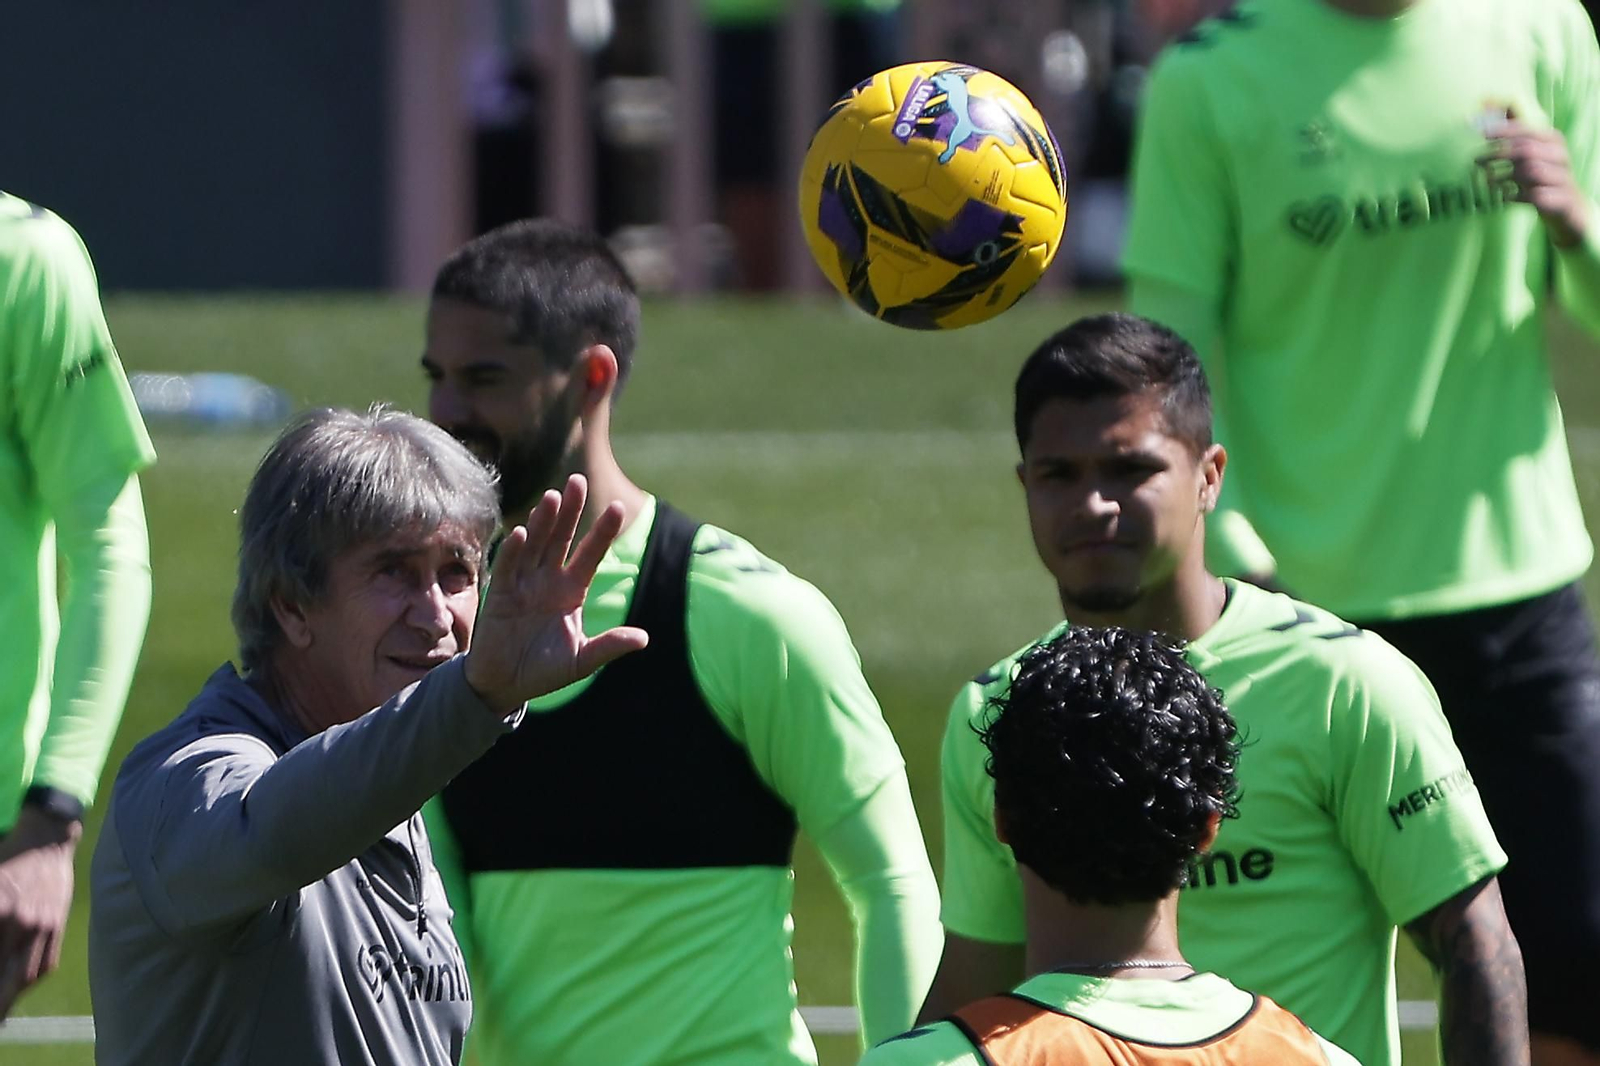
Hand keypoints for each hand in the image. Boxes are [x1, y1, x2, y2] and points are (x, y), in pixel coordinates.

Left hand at [0, 808, 80, 1018]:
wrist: (46, 841)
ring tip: (1, 1011)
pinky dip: (30, 980)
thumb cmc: (7, 861)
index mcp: (1, 909)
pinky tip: (19, 987)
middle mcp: (20, 922)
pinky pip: (45, 963)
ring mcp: (42, 925)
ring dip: (10, 996)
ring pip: (26, 975)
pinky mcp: (57, 925)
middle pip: (6, 974)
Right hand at [463, 474, 647, 712]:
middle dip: (570, 512)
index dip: (602, 532)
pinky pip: (508, 568)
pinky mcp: (500, 595)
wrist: (505, 686)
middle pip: (561, 539)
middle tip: (578, 481)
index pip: (590, 555)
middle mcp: (548, 580)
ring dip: (542, 522)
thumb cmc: (544, 672)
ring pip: (535, 546)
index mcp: (572, 590)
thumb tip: (644, 638)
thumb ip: (609, 646)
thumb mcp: (582, 661)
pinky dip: (514, 551)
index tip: (617, 507)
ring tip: (552, 497)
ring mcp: (523, 584)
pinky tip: (521, 532)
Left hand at [1480, 107, 1590, 248]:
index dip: (1504, 130)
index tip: (1482, 133)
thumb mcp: (1530, 156)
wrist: (1567, 209)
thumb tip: (1484, 113)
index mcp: (1553, 141)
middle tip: (1476, 160)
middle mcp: (1560, 156)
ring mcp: (1562, 178)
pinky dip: (1516, 196)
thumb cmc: (1541, 179)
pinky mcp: (1560, 199)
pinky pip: (1535, 196)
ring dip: (1504, 176)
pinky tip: (1504, 198)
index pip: (1528, 130)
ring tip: (1487, 181)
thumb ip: (1511, 137)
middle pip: (1526, 149)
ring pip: (1531, 171)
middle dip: (1498, 153)